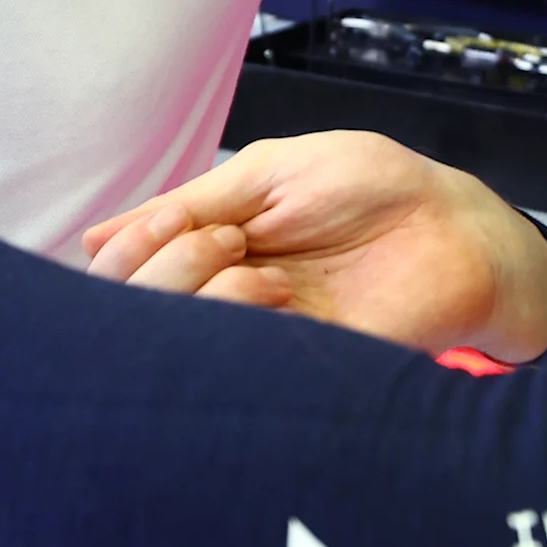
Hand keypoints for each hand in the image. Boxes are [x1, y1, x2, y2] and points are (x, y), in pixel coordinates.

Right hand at [80, 131, 546, 362]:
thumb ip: (189, 206)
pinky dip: (245, 324)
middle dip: (164, 272)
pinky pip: (233, 369)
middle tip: (226, 239)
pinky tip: (281, 293)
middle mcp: (220, 304)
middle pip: (135, 321)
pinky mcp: (297, 371)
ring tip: (269, 271)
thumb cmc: (370, 188)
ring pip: (178, 346)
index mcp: (206, 254)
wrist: (452, 227)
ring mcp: (256, 341)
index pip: (124, 281)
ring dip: (210, 295)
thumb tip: (94, 238)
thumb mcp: (269, 175)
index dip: (129, 255)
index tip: (176, 222)